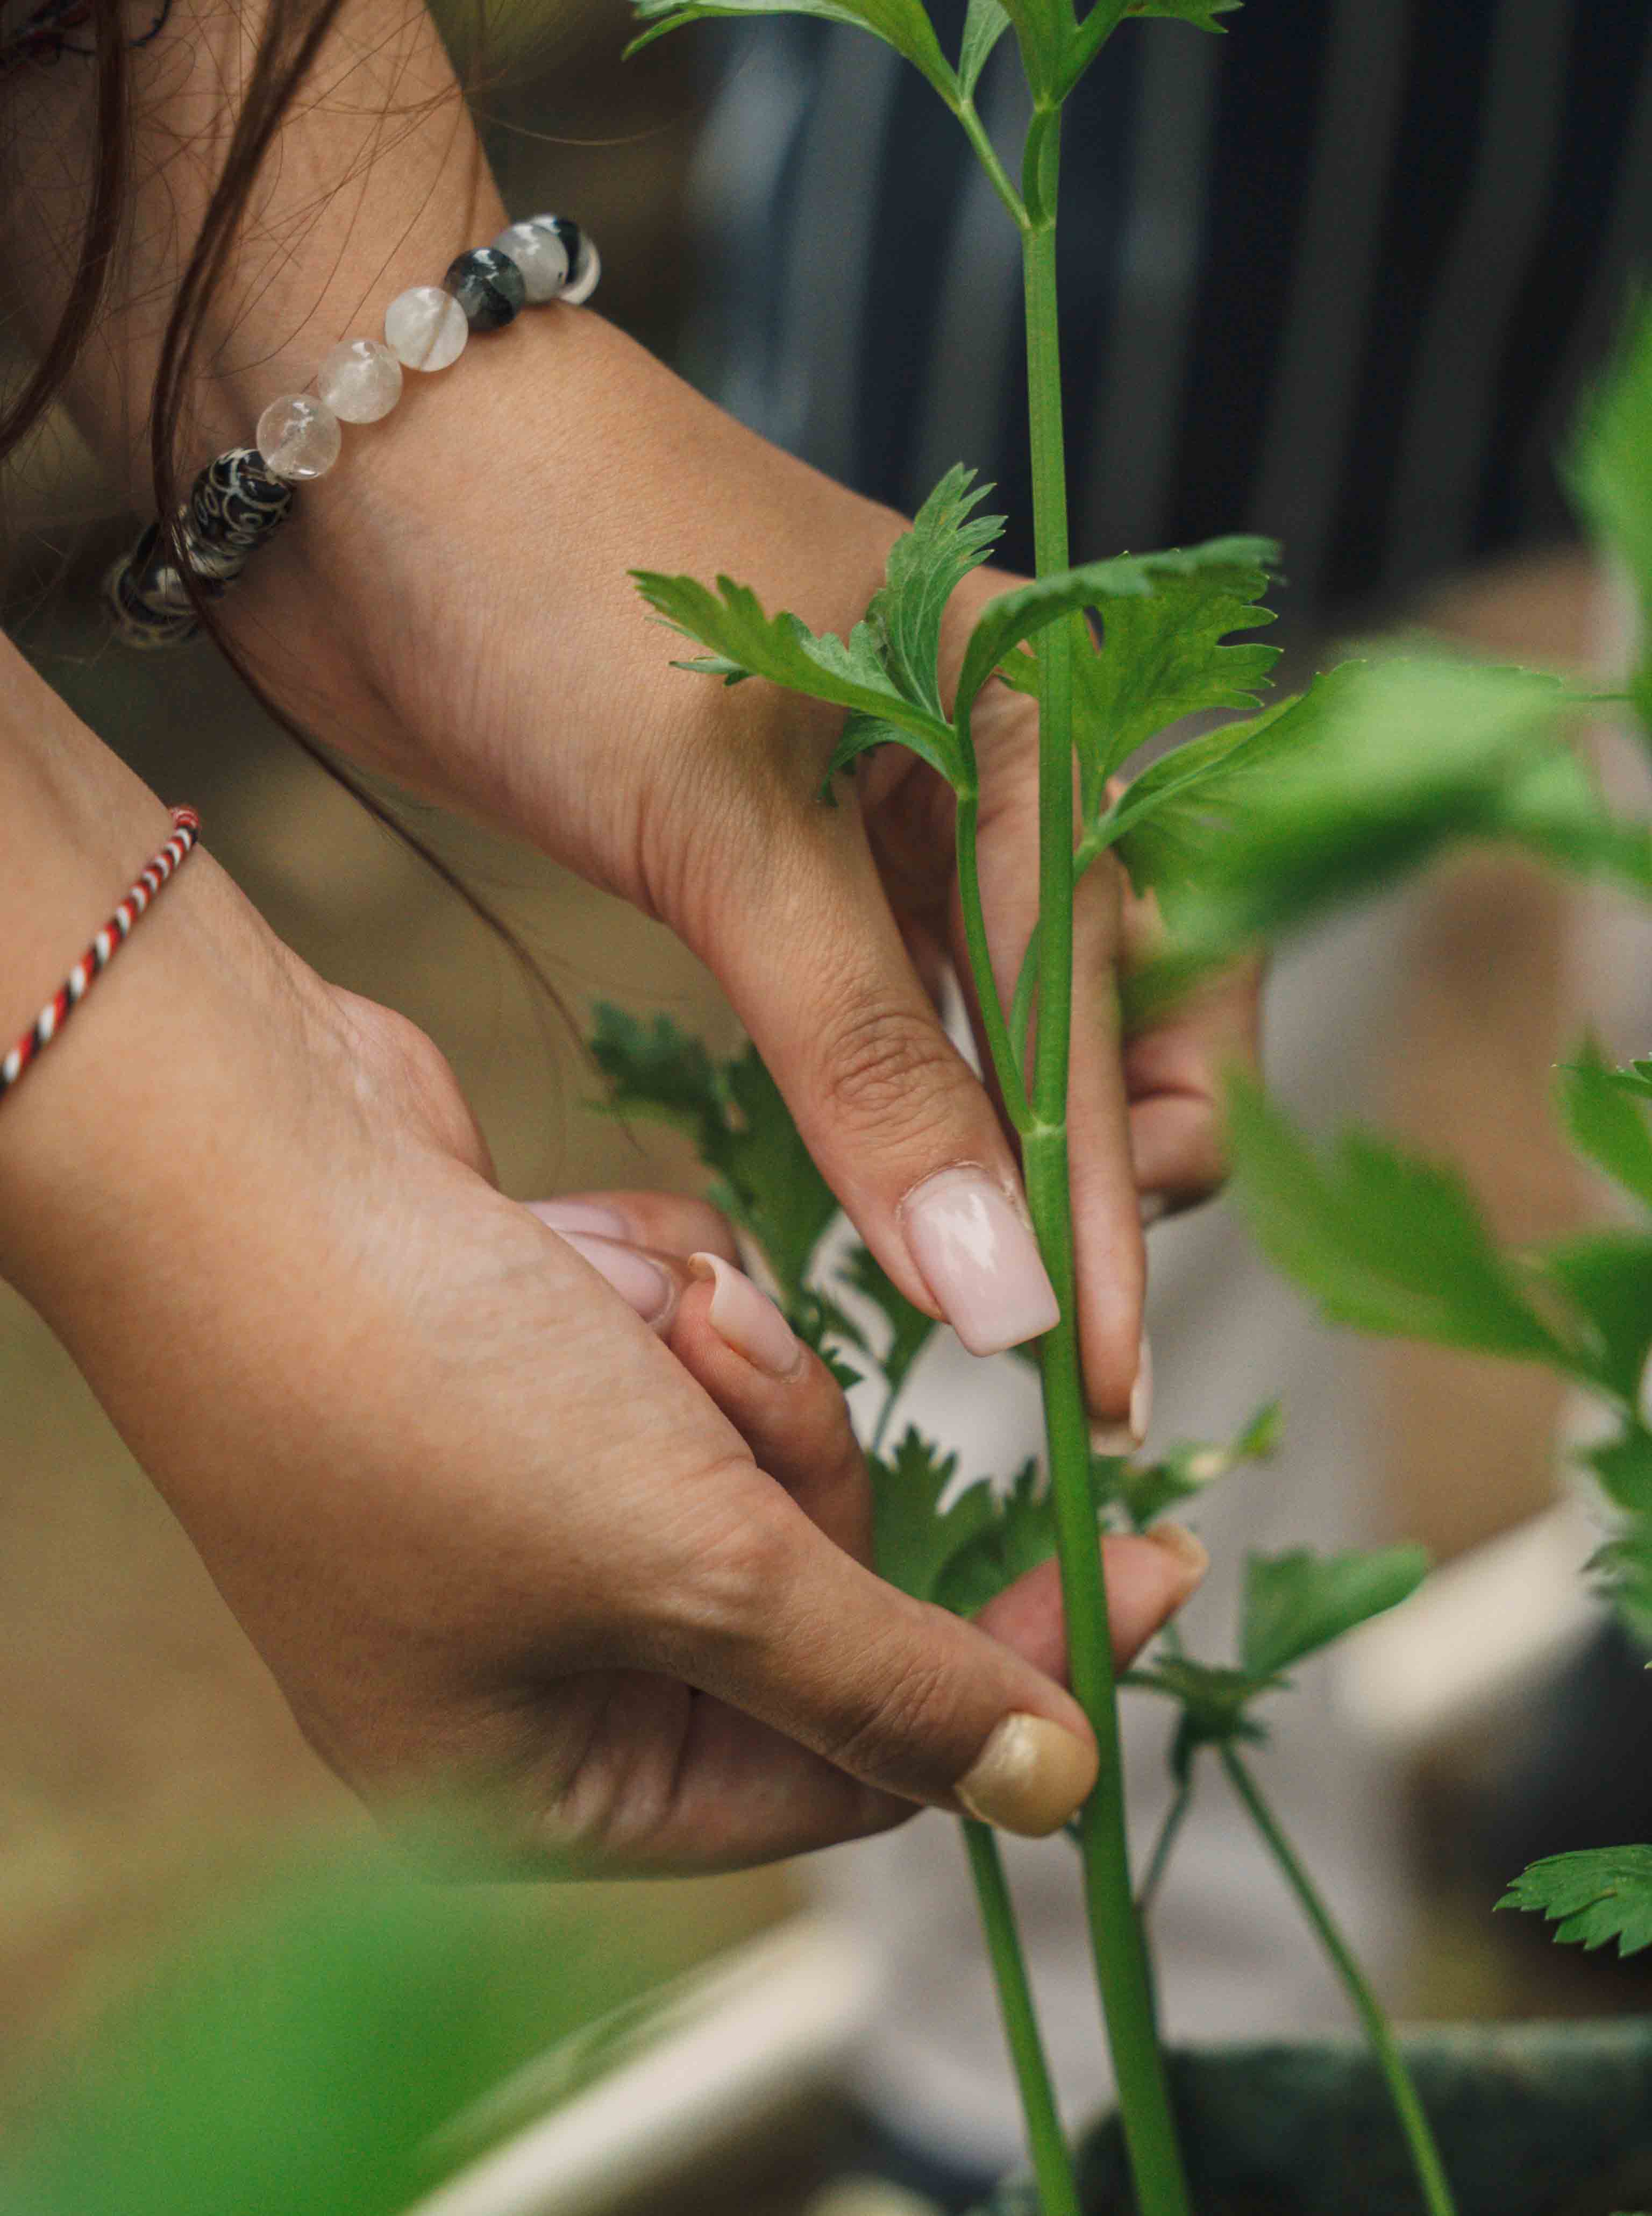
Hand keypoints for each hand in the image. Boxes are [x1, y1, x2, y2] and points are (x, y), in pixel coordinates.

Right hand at [0, 688, 1206, 1869]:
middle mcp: (524, 1668)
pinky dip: (667, 1292)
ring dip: (724, 1360)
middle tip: (725, 1384)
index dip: (1005, 1674)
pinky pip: (697, 1351)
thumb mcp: (693, 1567)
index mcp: (531, 1786)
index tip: (1156, 1563)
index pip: (842, 1778)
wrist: (237, 1149)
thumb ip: (891, 1681)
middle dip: (794, 1463)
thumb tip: (1054, 1795)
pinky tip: (568, 1251)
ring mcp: (521, 1508)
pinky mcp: (533, 1373)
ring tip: (620, 1308)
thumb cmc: (427, 1393)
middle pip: (812, 1594)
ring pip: (765, 1452)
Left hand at [224, 309, 1260, 1434]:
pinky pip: (898, 1008)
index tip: (1092, 1362)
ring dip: (1007, 1159)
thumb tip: (1000, 1287)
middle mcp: (990, 755)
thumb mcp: (730, 830)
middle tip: (1063, 1338)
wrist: (355, 458)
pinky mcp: (789, 857)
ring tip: (1000, 1308)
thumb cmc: (556, 581)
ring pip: (1008, 1018)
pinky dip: (911, 1111)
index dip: (1109, 1185)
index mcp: (1032, 702)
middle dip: (1104, 1165)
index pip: (1120, 984)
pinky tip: (909, 1206)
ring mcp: (891, 809)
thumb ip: (871, 1061)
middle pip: (1119, 997)